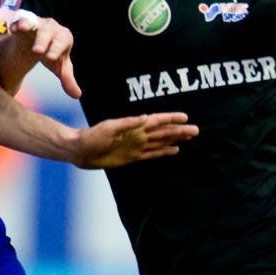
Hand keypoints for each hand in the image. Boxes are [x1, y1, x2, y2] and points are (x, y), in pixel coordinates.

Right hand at [4, 8, 79, 97]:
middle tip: (37, 51)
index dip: (56, 49)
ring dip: (28, 26)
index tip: (51, 58)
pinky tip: (13, 29)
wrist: (37, 43)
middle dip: (42, 41)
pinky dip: (17, 23)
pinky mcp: (24, 21)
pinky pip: (21, 20)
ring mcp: (38, 23)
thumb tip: (77, 95)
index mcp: (64, 38)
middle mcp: (52, 28)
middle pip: (48, 33)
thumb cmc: (52, 54)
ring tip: (22, 29)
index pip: (62, 42)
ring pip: (34, 23)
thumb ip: (68, 80)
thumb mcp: (60, 67)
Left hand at [75, 111, 197, 168]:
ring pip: (161, 142)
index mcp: (134, 126)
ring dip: (175, 139)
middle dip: (179, 131)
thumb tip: (145, 117)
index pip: (157, 121)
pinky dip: (164, 152)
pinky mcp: (133, 157)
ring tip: (189, 137)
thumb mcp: (108, 128)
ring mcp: (136, 146)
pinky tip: (174, 150)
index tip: (185, 118)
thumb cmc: (91, 137)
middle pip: (163, 132)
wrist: (80, 151)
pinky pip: (153, 154)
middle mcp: (138, 135)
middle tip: (195, 130)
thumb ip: (127, 124)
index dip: (171, 119)